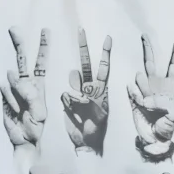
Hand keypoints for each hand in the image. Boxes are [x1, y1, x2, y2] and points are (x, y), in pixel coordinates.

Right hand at [1, 27, 48, 150]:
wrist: (26, 146)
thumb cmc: (39, 130)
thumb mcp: (41, 113)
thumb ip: (31, 96)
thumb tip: (15, 78)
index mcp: (39, 86)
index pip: (41, 63)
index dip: (43, 47)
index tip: (45, 30)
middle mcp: (26, 86)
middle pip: (22, 61)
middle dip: (19, 45)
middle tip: (14, 28)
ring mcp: (13, 93)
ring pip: (12, 82)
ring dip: (17, 93)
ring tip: (25, 110)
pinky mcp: (4, 101)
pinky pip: (5, 95)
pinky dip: (10, 101)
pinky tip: (15, 112)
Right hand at [61, 28, 111, 155]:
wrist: (84, 143)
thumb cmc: (96, 130)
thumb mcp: (100, 117)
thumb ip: (92, 102)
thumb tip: (80, 92)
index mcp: (101, 90)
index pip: (104, 68)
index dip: (105, 53)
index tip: (108, 38)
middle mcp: (89, 88)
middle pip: (86, 64)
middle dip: (83, 47)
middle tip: (81, 30)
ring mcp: (78, 93)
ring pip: (73, 78)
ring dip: (75, 84)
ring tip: (80, 104)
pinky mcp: (67, 100)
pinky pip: (65, 95)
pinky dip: (68, 103)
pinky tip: (73, 113)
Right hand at [127, 35, 173, 162]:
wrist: (153, 140)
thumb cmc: (167, 128)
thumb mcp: (173, 117)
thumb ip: (164, 105)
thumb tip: (149, 98)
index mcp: (169, 88)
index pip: (173, 67)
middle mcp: (156, 86)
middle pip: (151, 64)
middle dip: (148, 49)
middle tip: (145, 35)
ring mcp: (144, 92)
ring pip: (140, 79)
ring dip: (144, 86)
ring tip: (148, 102)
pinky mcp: (133, 99)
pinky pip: (131, 91)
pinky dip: (134, 94)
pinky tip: (139, 101)